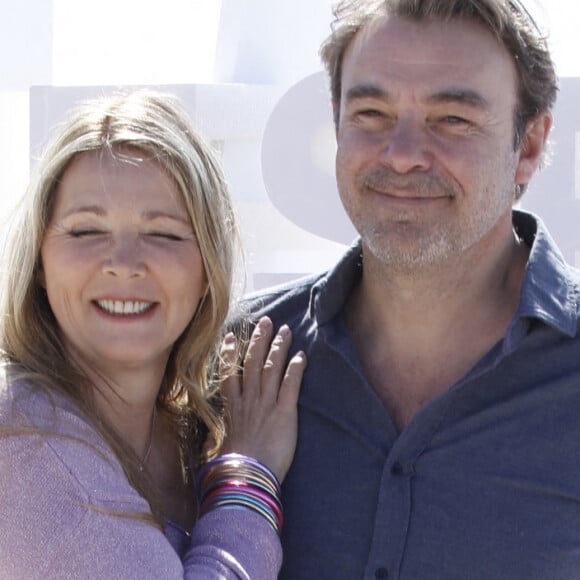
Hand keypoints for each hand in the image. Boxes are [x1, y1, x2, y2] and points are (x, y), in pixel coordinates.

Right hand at [220, 316, 306, 482]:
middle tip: (266, 321)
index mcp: (232, 408)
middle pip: (252, 362)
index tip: (230, 337)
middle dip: (259, 339)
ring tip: (285, 329)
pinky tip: (301, 355)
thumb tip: (209, 443)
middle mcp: (248, 400)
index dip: (229, 353)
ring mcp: (266, 404)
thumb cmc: (233, 468)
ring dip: (278, 346)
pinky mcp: (284, 412)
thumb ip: (216, 439)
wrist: (246, 478)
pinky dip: (296, 368)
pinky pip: (291, 384)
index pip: (229, 373)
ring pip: (271, 367)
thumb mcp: (218, 449)